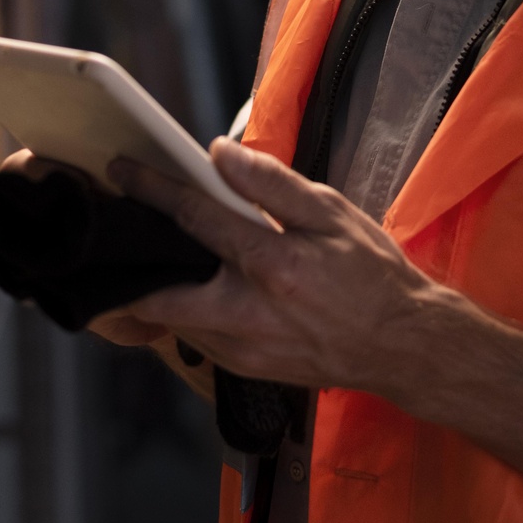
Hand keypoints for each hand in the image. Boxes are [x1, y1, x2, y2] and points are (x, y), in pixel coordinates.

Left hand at [89, 138, 444, 390]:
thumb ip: (272, 184)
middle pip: (157, 292)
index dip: (151, 188)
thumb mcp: (331, 214)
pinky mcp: (243, 368)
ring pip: (171, 318)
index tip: (123, 171)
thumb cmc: (372, 277)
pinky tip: (196, 288)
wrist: (401, 345)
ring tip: (159, 254)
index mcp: (271, 265)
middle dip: (131, 263)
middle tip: (122, 231)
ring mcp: (242, 348)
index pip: (193, 216)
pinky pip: (194, 338)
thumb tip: (222, 155)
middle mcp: (248, 314)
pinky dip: (184, 312)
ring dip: (158, 287)